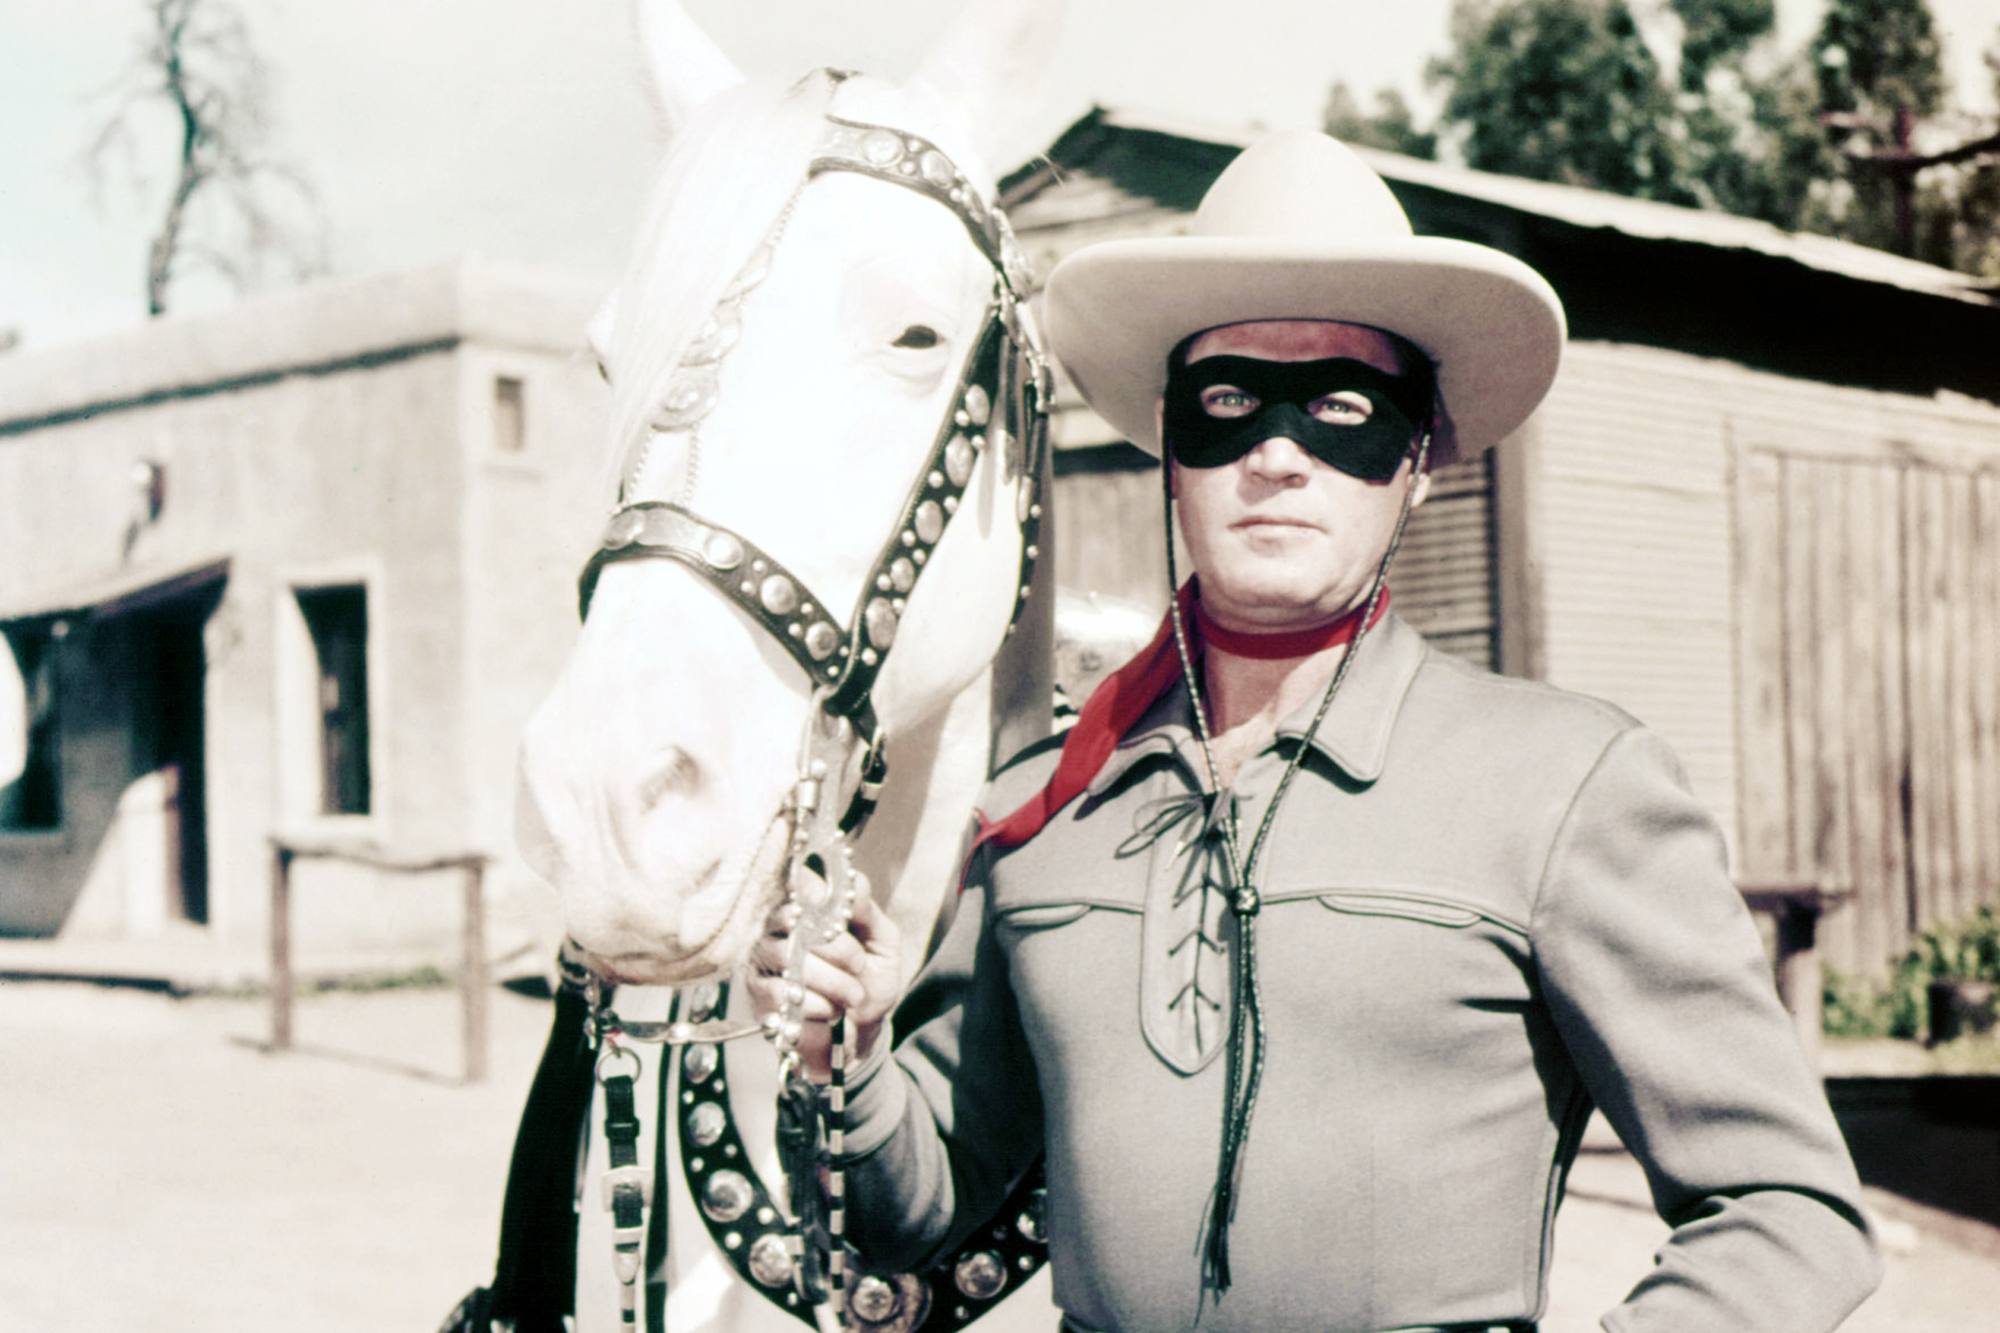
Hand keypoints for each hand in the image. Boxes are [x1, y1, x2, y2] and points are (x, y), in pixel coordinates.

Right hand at [745, 870, 901, 1080]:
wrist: (862, 1033)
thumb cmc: (870, 981)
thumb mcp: (882, 942)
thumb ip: (867, 911)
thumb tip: (854, 881)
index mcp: (810, 905)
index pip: (800, 880)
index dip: (817, 891)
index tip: (843, 915)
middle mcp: (779, 925)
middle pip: (794, 916)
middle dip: (837, 945)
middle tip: (859, 965)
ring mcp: (764, 957)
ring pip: (788, 954)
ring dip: (832, 980)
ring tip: (852, 995)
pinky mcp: (758, 992)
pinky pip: (780, 990)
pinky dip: (816, 1003)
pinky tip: (830, 1011)